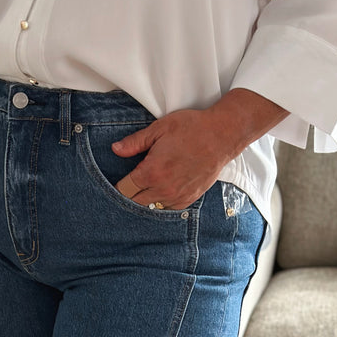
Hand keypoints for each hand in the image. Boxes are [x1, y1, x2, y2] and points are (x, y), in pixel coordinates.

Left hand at [112, 88, 287, 209]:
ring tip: (148, 186)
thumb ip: (135, 142)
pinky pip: (166, 208)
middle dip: (131, 194)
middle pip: (134, 202)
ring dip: (146, 199)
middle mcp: (162, 189)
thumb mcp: (159, 129)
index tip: (121, 179)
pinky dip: (161, 202)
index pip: (124, 190)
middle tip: (133, 183)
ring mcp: (175, 197)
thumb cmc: (191, 128)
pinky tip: (162, 190)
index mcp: (151, 172)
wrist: (222, 136)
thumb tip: (115, 149)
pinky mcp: (187, 200)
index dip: (119, 185)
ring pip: (150, 207)